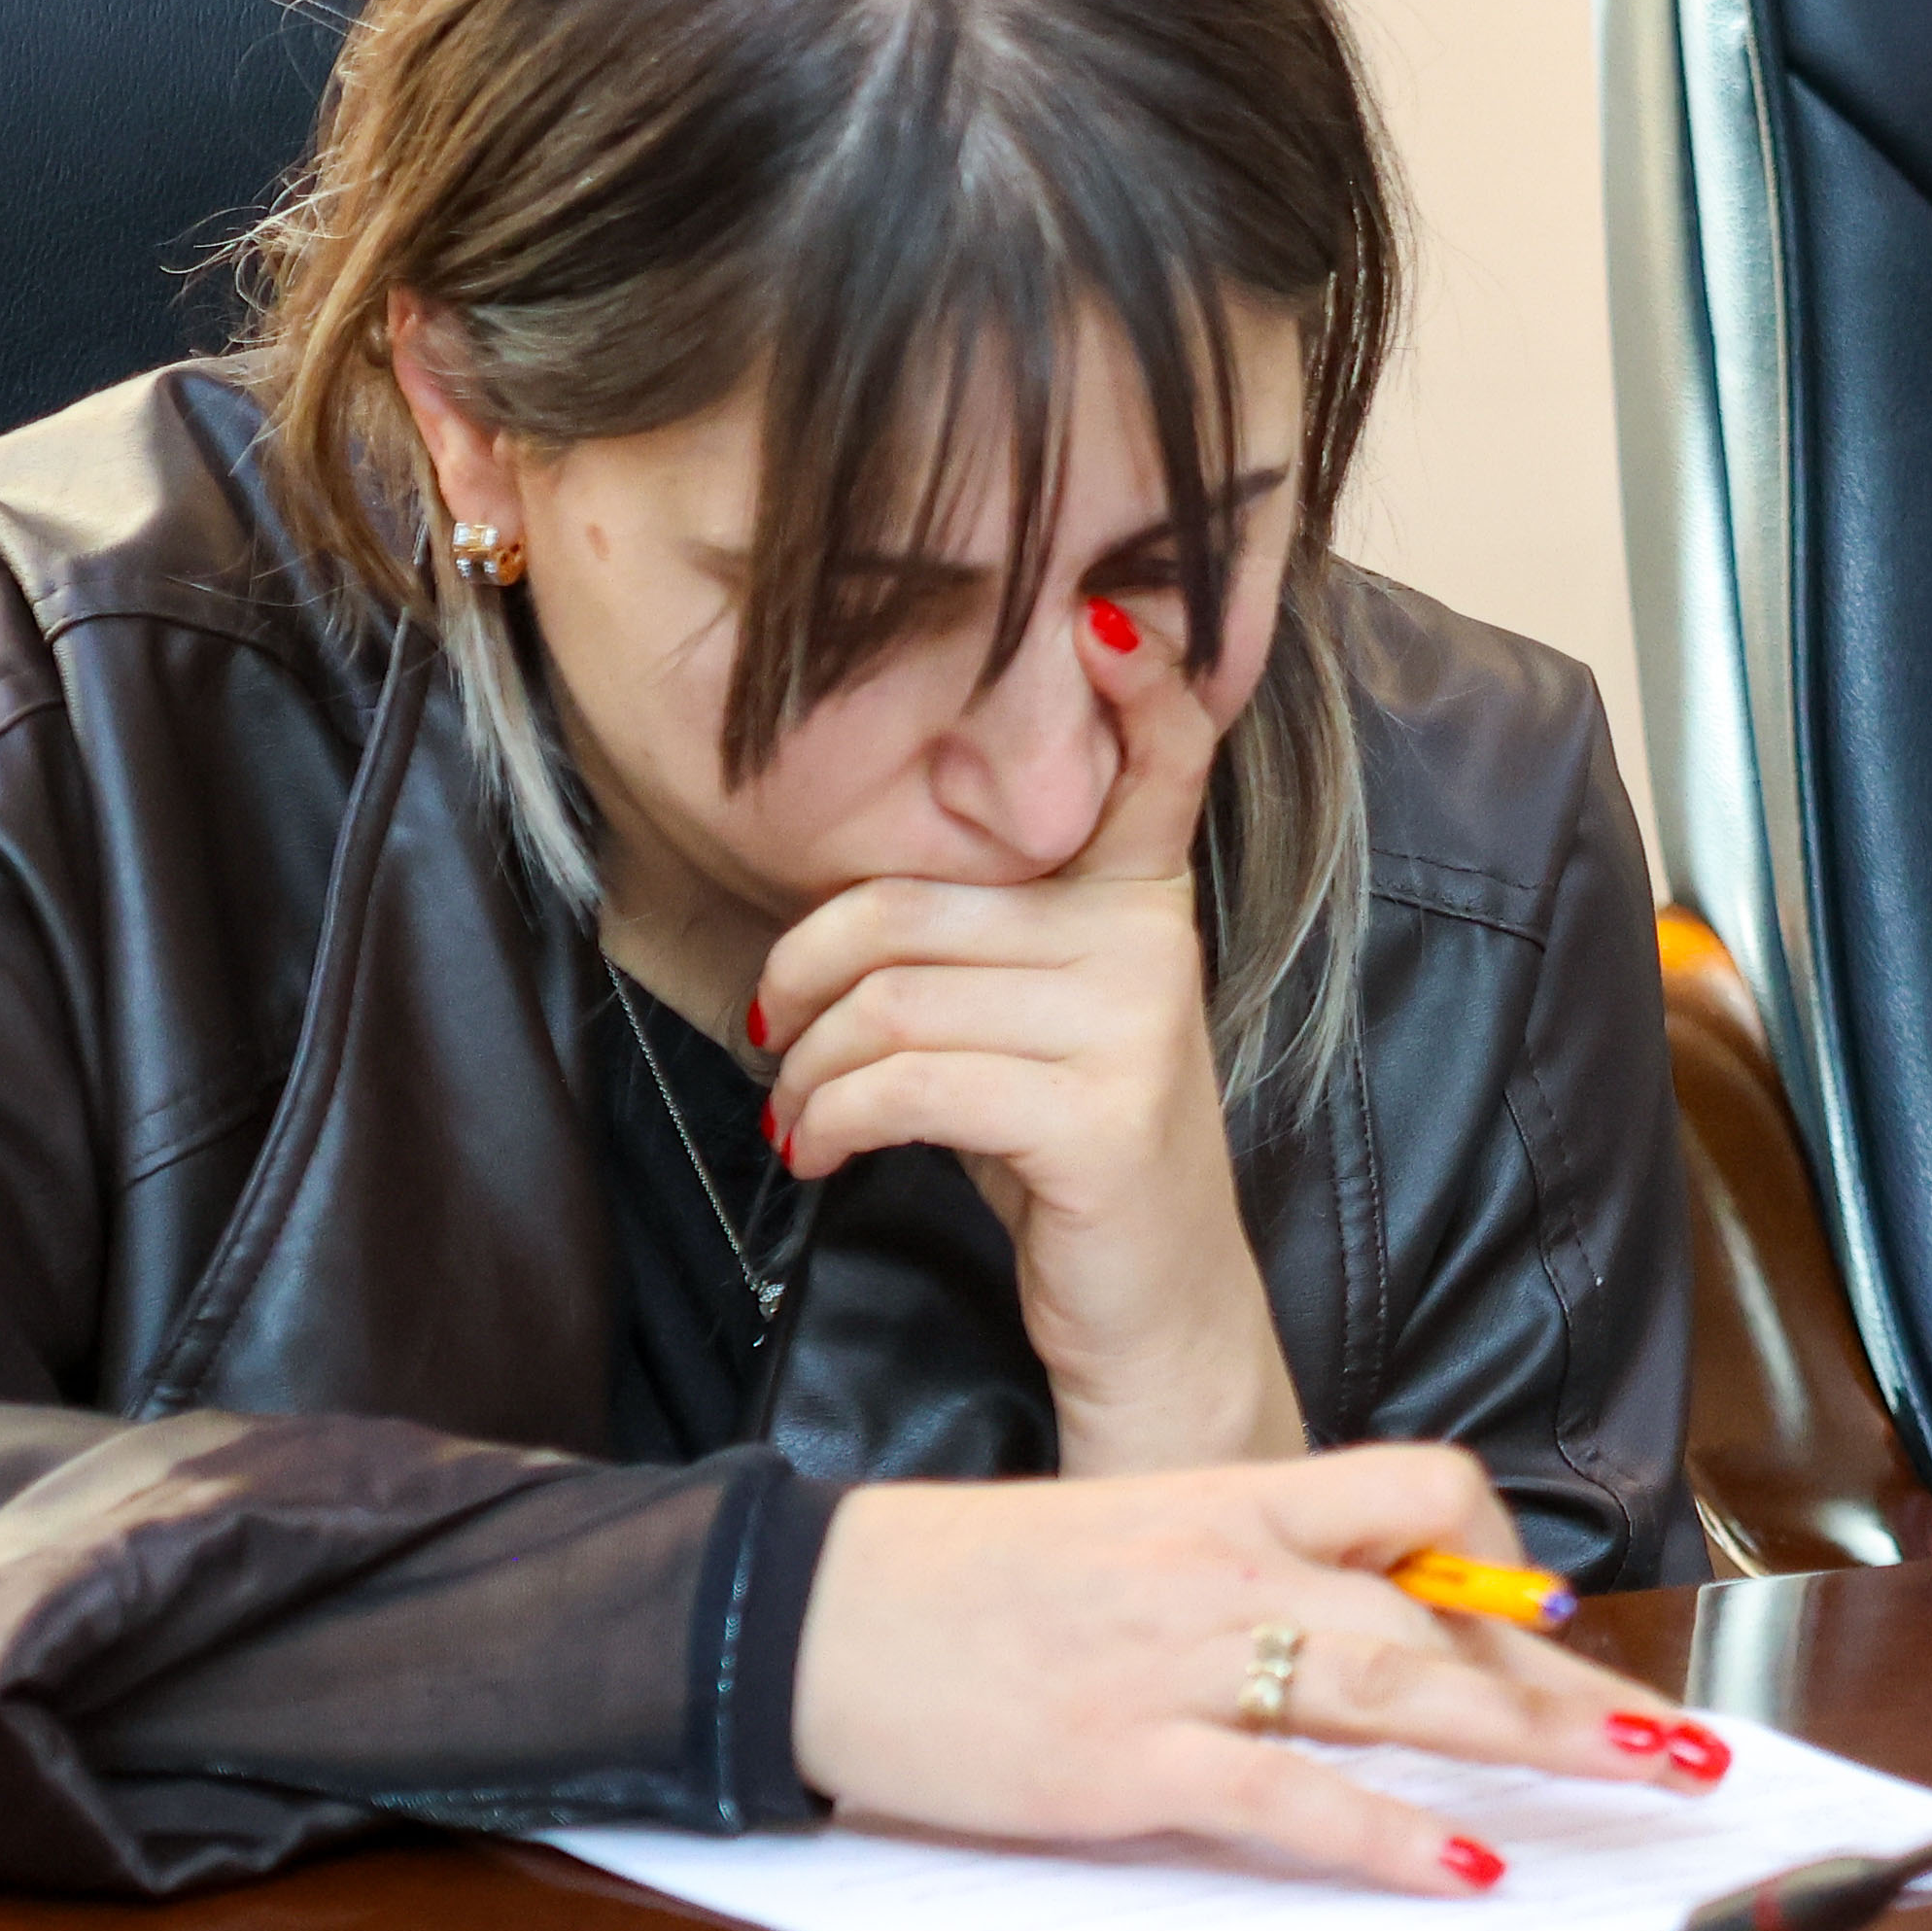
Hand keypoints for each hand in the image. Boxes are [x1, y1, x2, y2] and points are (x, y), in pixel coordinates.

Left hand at [758, 598, 1298, 1473]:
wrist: (1152, 1313)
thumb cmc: (1064, 1154)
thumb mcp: (1038, 1021)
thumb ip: (982, 937)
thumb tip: (832, 910)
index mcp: (1141, 902)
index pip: (1161, 762)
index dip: (1139, 684)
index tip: (1102, 617)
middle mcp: (1151, 946)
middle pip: (909, 908)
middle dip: (801, 979)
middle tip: (771, 1038)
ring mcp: (1135, 1027)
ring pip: (888, 1002)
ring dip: (802, 1073)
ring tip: (802, 1118)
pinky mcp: (1101, 1114)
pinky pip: (904, 1083)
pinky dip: (830, 1124)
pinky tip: (826, 1155)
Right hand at [794, 1445, 1728, 1890]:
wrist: (806, 1617)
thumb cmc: (960, 1588)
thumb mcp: (1121, 1542)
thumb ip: (1240, 1573)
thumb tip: (1355, 1628)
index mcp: (1228, 1499)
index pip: (1416, 1492)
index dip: (1500, 1558)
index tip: (1560, 1618)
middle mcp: (1227, 1568)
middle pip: (1442, 1611)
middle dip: (1573, 1685)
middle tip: (1685, 1745)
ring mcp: (1179, 1664)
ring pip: (1396, 1688)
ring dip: (1534, 1739)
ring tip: (1640, 1782)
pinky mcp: (1125, 1761)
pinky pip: (1288, 1796)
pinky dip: (1388, 1836)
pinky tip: (1467, 1870)